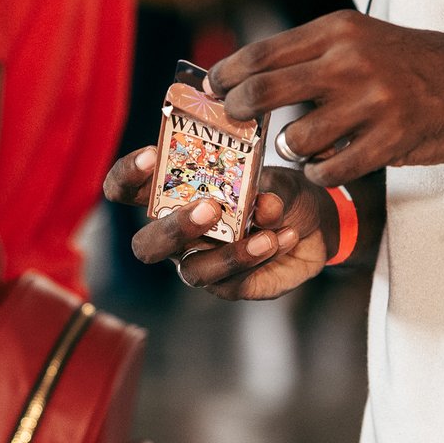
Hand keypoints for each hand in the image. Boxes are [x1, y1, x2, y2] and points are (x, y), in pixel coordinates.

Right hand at [102, 146, 335, 300]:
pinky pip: (234, 281)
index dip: (128, 177)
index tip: (152, 157)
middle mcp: (178, 234)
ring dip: (226, 253)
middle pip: (147, 245)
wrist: (315, 224)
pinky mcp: (229, 285)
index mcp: (172, 196)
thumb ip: (268, 188)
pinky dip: (259, 258)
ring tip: (262, 233)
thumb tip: (264, 203)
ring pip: (192, 271)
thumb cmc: (278, 192)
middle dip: (172, 228)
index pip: (128, 190)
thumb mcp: (275, 177)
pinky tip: (282, 238)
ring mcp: (201, 262)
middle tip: (208, 208)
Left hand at [209, 10, 443, 186]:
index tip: (212, 90)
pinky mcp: (392, 137)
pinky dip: (321, 172)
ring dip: (290, 149)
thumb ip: (310, 54)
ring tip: (301, 147)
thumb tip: (246, 76)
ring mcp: (372, 99)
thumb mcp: (360, 39)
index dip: (227, 75)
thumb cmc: (411, 64)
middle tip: (234, 123)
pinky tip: (328, 166)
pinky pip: (332, 168)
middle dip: (239, 112)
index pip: (261, 53)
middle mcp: (350, 60)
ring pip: (296, 138)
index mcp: (337, 31)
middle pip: (264, 91)